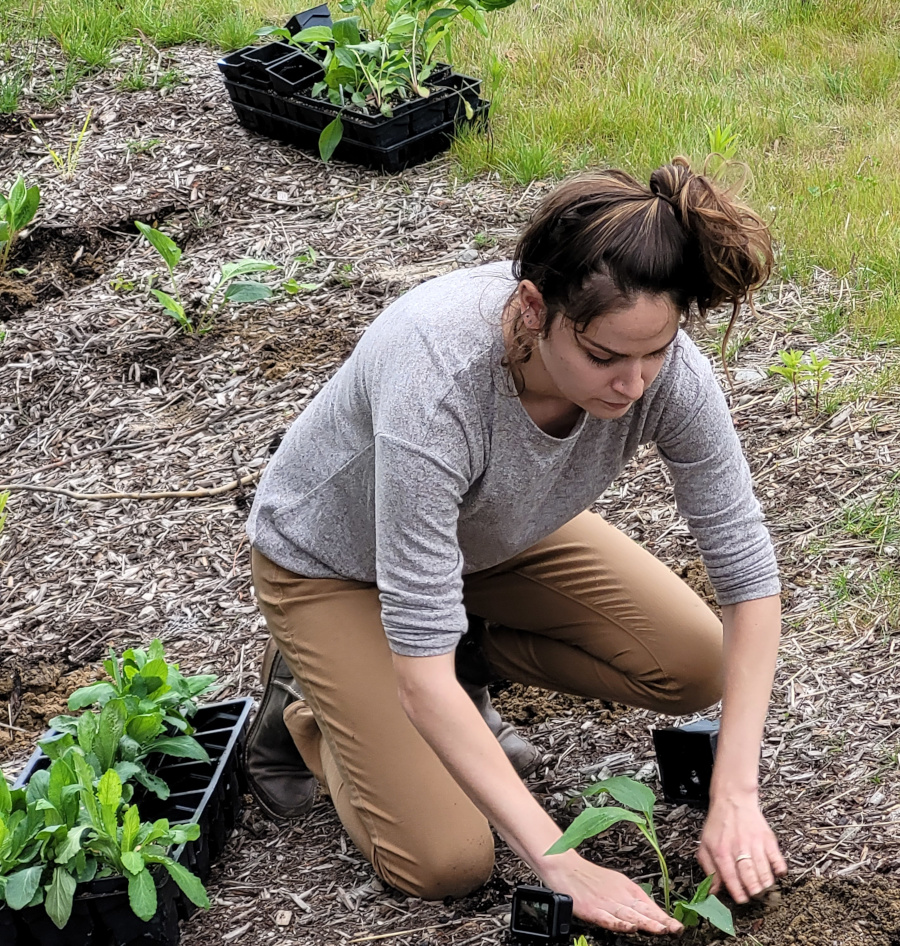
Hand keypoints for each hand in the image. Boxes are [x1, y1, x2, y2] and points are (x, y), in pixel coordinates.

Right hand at [542, 852, 682, 935]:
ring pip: (629, 915)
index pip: (648, 904)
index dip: (663, 916)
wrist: (565, 867)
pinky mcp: (592, 909)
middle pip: (642, 910)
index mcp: (625, 888)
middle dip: (660, 921)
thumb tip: (650, 913)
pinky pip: (608, 918)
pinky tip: (629, 928)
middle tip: (674, 929)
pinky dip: (619, 923)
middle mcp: (618, 895)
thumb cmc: (589, 877)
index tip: (677, 926)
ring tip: (661, 930)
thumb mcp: (615, 882)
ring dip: (646, 923)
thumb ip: (631, 899)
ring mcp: (605, 902)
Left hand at [697, 790, 786, 902]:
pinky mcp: (767, 838)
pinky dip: (779, 869)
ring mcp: (754, 843)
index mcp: (721, 851)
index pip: (730, 878)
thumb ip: (708, 868)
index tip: (742, 899)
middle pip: (749, 877)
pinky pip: (777, 859)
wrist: (732, 799)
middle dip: (754, 891)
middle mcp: (738, 848)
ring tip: (765, 889)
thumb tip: (712, 890)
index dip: (738, 893)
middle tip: (755, 895)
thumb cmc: (718, 824)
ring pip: (764, 871)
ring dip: (766, 883)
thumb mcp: (705, 844)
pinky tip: (777, 873)